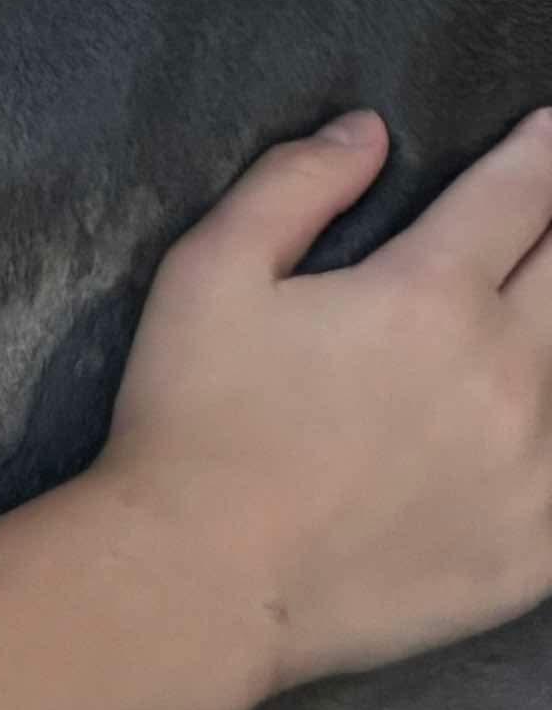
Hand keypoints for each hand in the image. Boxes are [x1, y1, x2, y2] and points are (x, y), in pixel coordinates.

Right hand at [95, 106, 551, 695]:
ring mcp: (535, 467)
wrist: (204, 577)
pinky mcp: (538, 548)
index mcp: (428, 295)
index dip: (542, 153)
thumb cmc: (193, 417)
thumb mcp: (208, 273)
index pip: (516, 198)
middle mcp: (506, 371)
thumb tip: (368, 132)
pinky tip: (550, 415)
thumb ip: (293, 187)